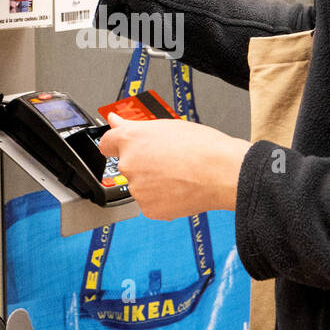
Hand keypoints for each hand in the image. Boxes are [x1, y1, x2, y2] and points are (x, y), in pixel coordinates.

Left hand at [97, 112, 251, 220]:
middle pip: (127, 165)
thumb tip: (115, 120)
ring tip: (179, 175)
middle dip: (143, 164)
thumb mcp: (167, 126)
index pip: (107, 142)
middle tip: (168, 160)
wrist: (222, 173)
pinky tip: (180, 189)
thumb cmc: (202, 147)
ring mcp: (138, 188)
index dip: (117, 144)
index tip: (122, 147)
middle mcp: (129, 164)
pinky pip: (150, 203)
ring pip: (140, 185)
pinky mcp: (149, 209)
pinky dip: (162, 199)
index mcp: (131, 139)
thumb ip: (136, 126)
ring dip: (153, 183)